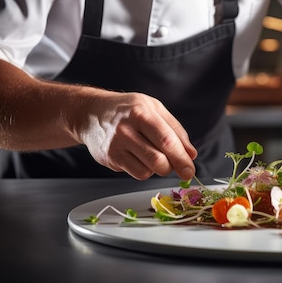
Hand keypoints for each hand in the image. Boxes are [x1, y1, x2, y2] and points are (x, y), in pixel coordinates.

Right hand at [77, 91, 197, 179]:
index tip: (190, 170)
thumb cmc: (128, 109)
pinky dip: (144, 170)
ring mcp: (115, 145)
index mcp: (141, 113)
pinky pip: (135, 174)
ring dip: (157, 169)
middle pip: (158, 160)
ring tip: (154, 155)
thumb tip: (191, 154)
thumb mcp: (154, 109)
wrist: (91, 112)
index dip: (182, 158)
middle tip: (175, 165)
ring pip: (146, 171)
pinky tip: (140, 158)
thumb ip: (175, 130)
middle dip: (172, 167)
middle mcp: (126, 129)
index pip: (166, 141)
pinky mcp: (109, 159)